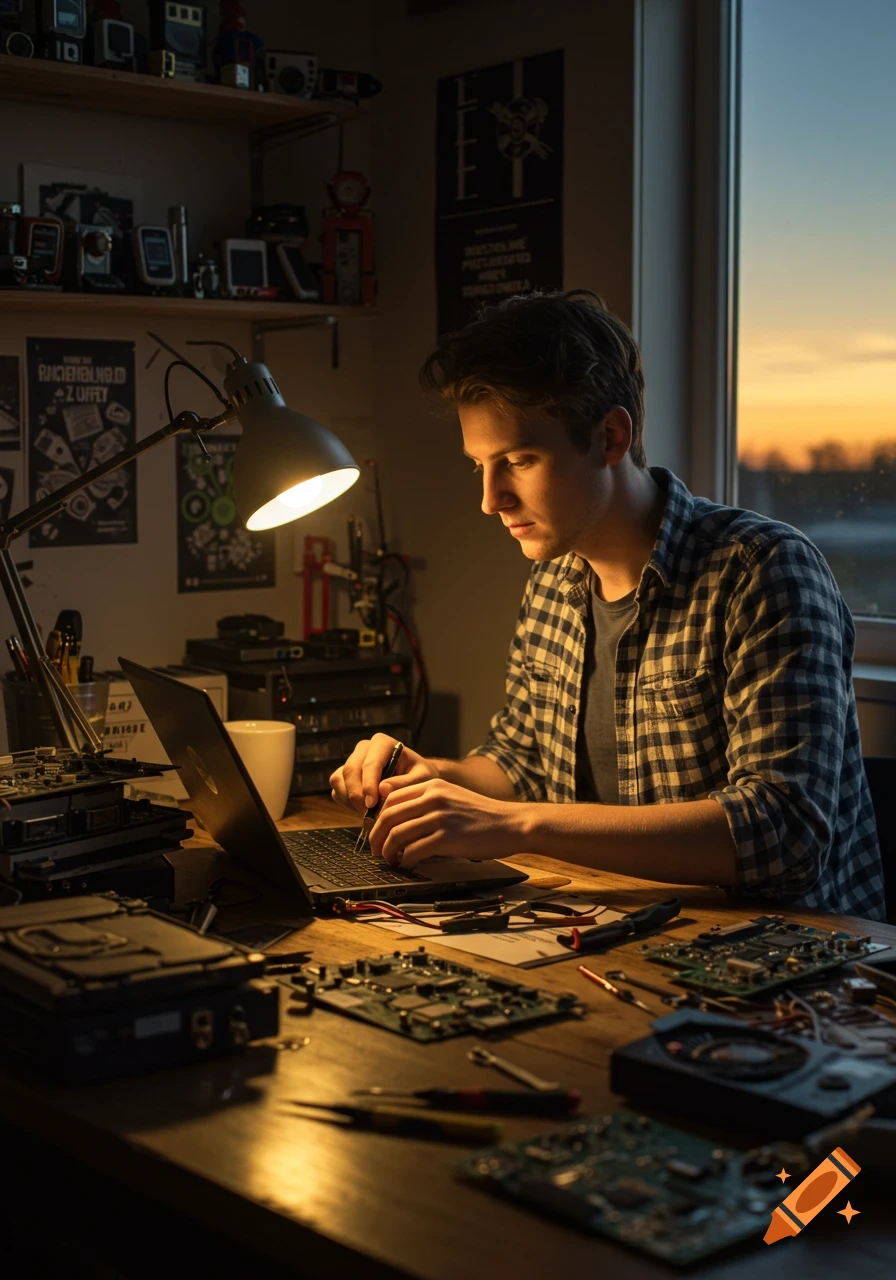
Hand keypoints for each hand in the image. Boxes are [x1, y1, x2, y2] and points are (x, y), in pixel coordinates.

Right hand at [329, 733, 439, 816]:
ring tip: (369, 814)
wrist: (415, 780)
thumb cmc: (421, 777)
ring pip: (339, 780)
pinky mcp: (344, 776)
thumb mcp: (422, 779)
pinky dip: (347, 803)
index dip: (368, 785)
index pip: (370, 763)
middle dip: (357, 795)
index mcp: (382, 743)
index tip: (372, 804)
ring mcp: (352, 761)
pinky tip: (364, 810)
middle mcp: (364, 749)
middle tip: (369, 815)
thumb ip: (404, 783)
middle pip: (350, 771)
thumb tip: (382, 789)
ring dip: (350, 800)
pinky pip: (337, 790)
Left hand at [368, 777, 521, 868]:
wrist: (511, 824)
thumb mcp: (452, 797)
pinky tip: (407, 864)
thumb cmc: (483, 815)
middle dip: (376, 836)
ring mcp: (439, 816)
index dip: (378, 817)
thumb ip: (428, 802)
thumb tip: (400, 820)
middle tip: (375, 850)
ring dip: (388, 851)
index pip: (391, 797)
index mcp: (432, 784)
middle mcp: (433, 797)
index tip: (377, 831)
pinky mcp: (446, 837)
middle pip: (388, 816)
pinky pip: (413, 850)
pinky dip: (405, 860)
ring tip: (390, 860)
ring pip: (397, 834)